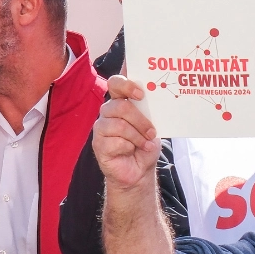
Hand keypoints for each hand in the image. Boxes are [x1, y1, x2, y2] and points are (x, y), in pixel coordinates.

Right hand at [94, 75, 161, 189]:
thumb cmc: (144, 144)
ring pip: (119, 125)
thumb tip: (156, 96)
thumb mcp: (152, 125)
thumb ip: (149, 111)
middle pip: (120, 106)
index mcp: (120, 101)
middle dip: (140, 120)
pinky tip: (132, 150)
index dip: (126, 85)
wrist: (140, 170)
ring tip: (146, 144)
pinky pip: (115, 141)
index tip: (141, 94)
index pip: (116, 83)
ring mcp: (101, 127)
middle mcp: (108, 111)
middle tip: (152, 131)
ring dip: (137, 136)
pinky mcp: (98, 144)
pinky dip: (129, 147)